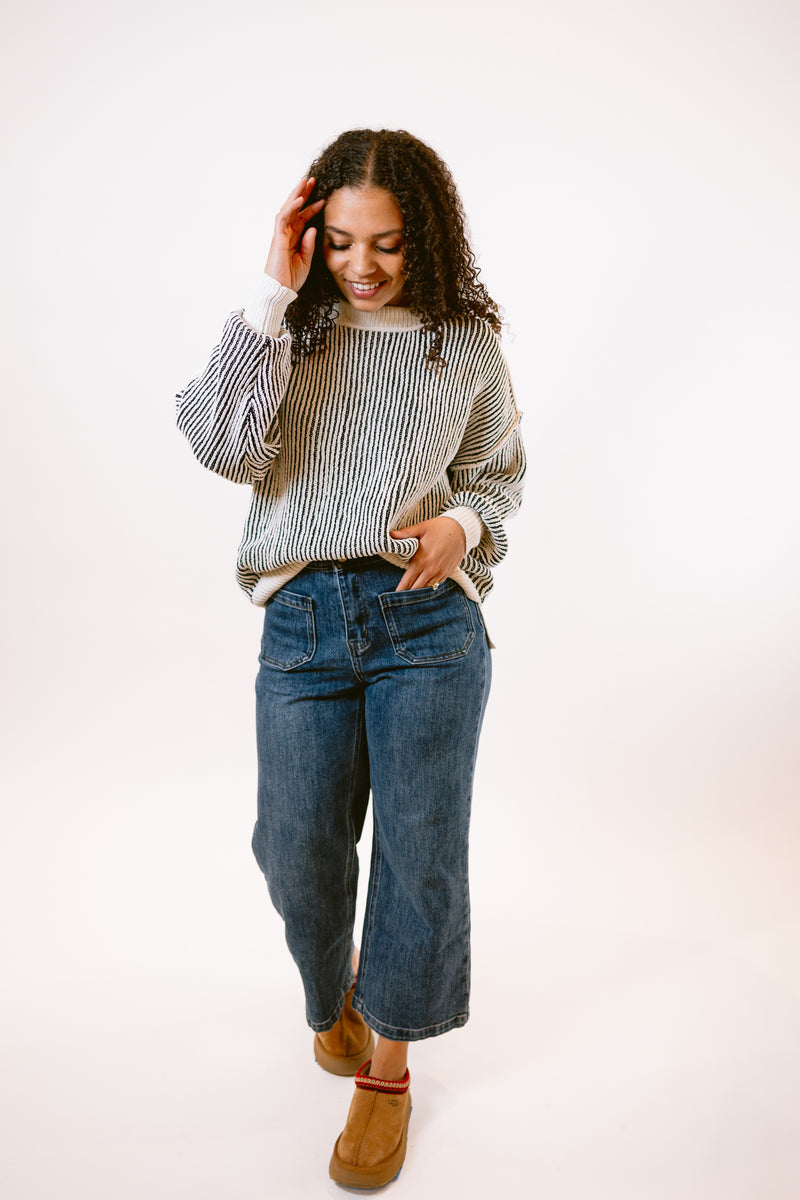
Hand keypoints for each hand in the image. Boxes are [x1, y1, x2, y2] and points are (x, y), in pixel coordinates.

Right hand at [264, 177, 324, 292]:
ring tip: (305, 182)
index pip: (302, 218)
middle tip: (312, 180)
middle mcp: (286, 233)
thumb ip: (309, 244)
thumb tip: (313, 228)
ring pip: (287, 208)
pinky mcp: (277, 238)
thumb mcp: (306, 260)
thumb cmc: (290, 278)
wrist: (280, 290)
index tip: (324, 199)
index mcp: (293, 238)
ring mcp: (280, 234)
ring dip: (296, 194)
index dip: (312, 207)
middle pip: (294, 208)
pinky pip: (283, 218)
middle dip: (303, 194)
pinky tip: (299, 199)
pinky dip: (291, 208)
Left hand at [390, 516, 466, 591]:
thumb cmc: (440, 527)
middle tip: (400, 595)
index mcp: (422, 560)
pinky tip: (423, 584)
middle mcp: (431, 569)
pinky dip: (429, 585)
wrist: (462, 529)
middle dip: (408, 592)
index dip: (400, 589)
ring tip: (410, 592)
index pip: (408, 580)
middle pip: (416, 588)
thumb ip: (405, 533)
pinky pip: (436, 584)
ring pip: (426, 588)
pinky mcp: (448, 572)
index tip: (394, 594)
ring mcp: (441, 572)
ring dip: (419, 590)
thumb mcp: (421, 527)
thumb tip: (390, 534)